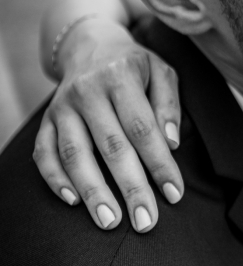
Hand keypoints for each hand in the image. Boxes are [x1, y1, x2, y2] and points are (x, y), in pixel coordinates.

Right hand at [33, 18, 183, 232]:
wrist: (90, 44)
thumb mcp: (162, 72)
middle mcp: (88, 90)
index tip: (174, 194)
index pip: (143, 127)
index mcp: (121, 76)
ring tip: (110, 221)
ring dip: (93, 191)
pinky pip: (45, 153)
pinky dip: (55, 179)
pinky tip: (73, 201)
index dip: (159, 163)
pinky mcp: (46, 119)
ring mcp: (63, 106)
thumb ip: (168, 105)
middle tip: (145, 221)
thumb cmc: (135, 65)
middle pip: (111, 146)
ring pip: (75, 154)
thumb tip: (171, 143)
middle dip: (130, 187)